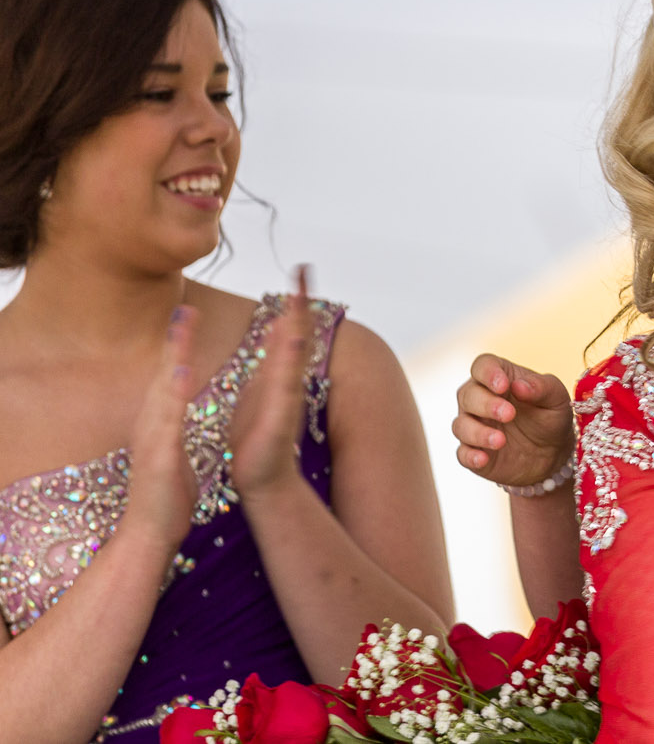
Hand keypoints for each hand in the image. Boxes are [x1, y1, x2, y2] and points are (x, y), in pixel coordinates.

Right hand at [127, 304, 204, 549]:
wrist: (150, 534)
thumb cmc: (165, 494)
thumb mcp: (171, 449)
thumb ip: (171, 423)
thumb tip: (174, 402)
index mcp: (159, 423)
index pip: (169, 378)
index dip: (178, 347)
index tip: (189, 316)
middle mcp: (151, 426)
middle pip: (162, 377)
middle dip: (174, 342)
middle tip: (186, 308)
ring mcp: (152, 441)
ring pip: (162, 394)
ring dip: (171, 361)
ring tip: (183, 329)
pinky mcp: (157, 459)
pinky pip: (166, 424)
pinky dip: (171, 401)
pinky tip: (180, 379)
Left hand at [230, 267, 315, 500]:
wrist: (260, 477)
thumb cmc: (256, 438)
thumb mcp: (258, 391)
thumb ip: (269, 362)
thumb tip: (273, 329)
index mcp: (275, 371)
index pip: (287, 327)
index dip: (294, 299)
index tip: (298, 269)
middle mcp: (286, 379)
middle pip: (297, 331)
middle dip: (300, 301)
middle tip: (305, 269)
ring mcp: (286, 395)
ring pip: (295, 352)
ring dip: (299, 324)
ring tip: (301, 295)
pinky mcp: (281, 416)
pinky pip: (287, 383)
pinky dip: (291, 360)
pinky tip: (293, 340)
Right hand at [453, 354, 572, 489]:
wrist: (553, 453)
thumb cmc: (551, 416)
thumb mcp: (556, 398)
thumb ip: (541, 387)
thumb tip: (519, 385)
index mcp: (500, 378)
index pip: (482, 366)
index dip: (488, 373)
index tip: (503, 385)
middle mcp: (480, 400)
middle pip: (467, 394)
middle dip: (486, 404)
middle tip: (509, 414)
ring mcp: (474, 426)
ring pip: (461, 425)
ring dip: (478, 432)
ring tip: (501, 440)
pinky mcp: (473, 452)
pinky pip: (462, 454)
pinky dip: (470, 456)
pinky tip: (483, 459)